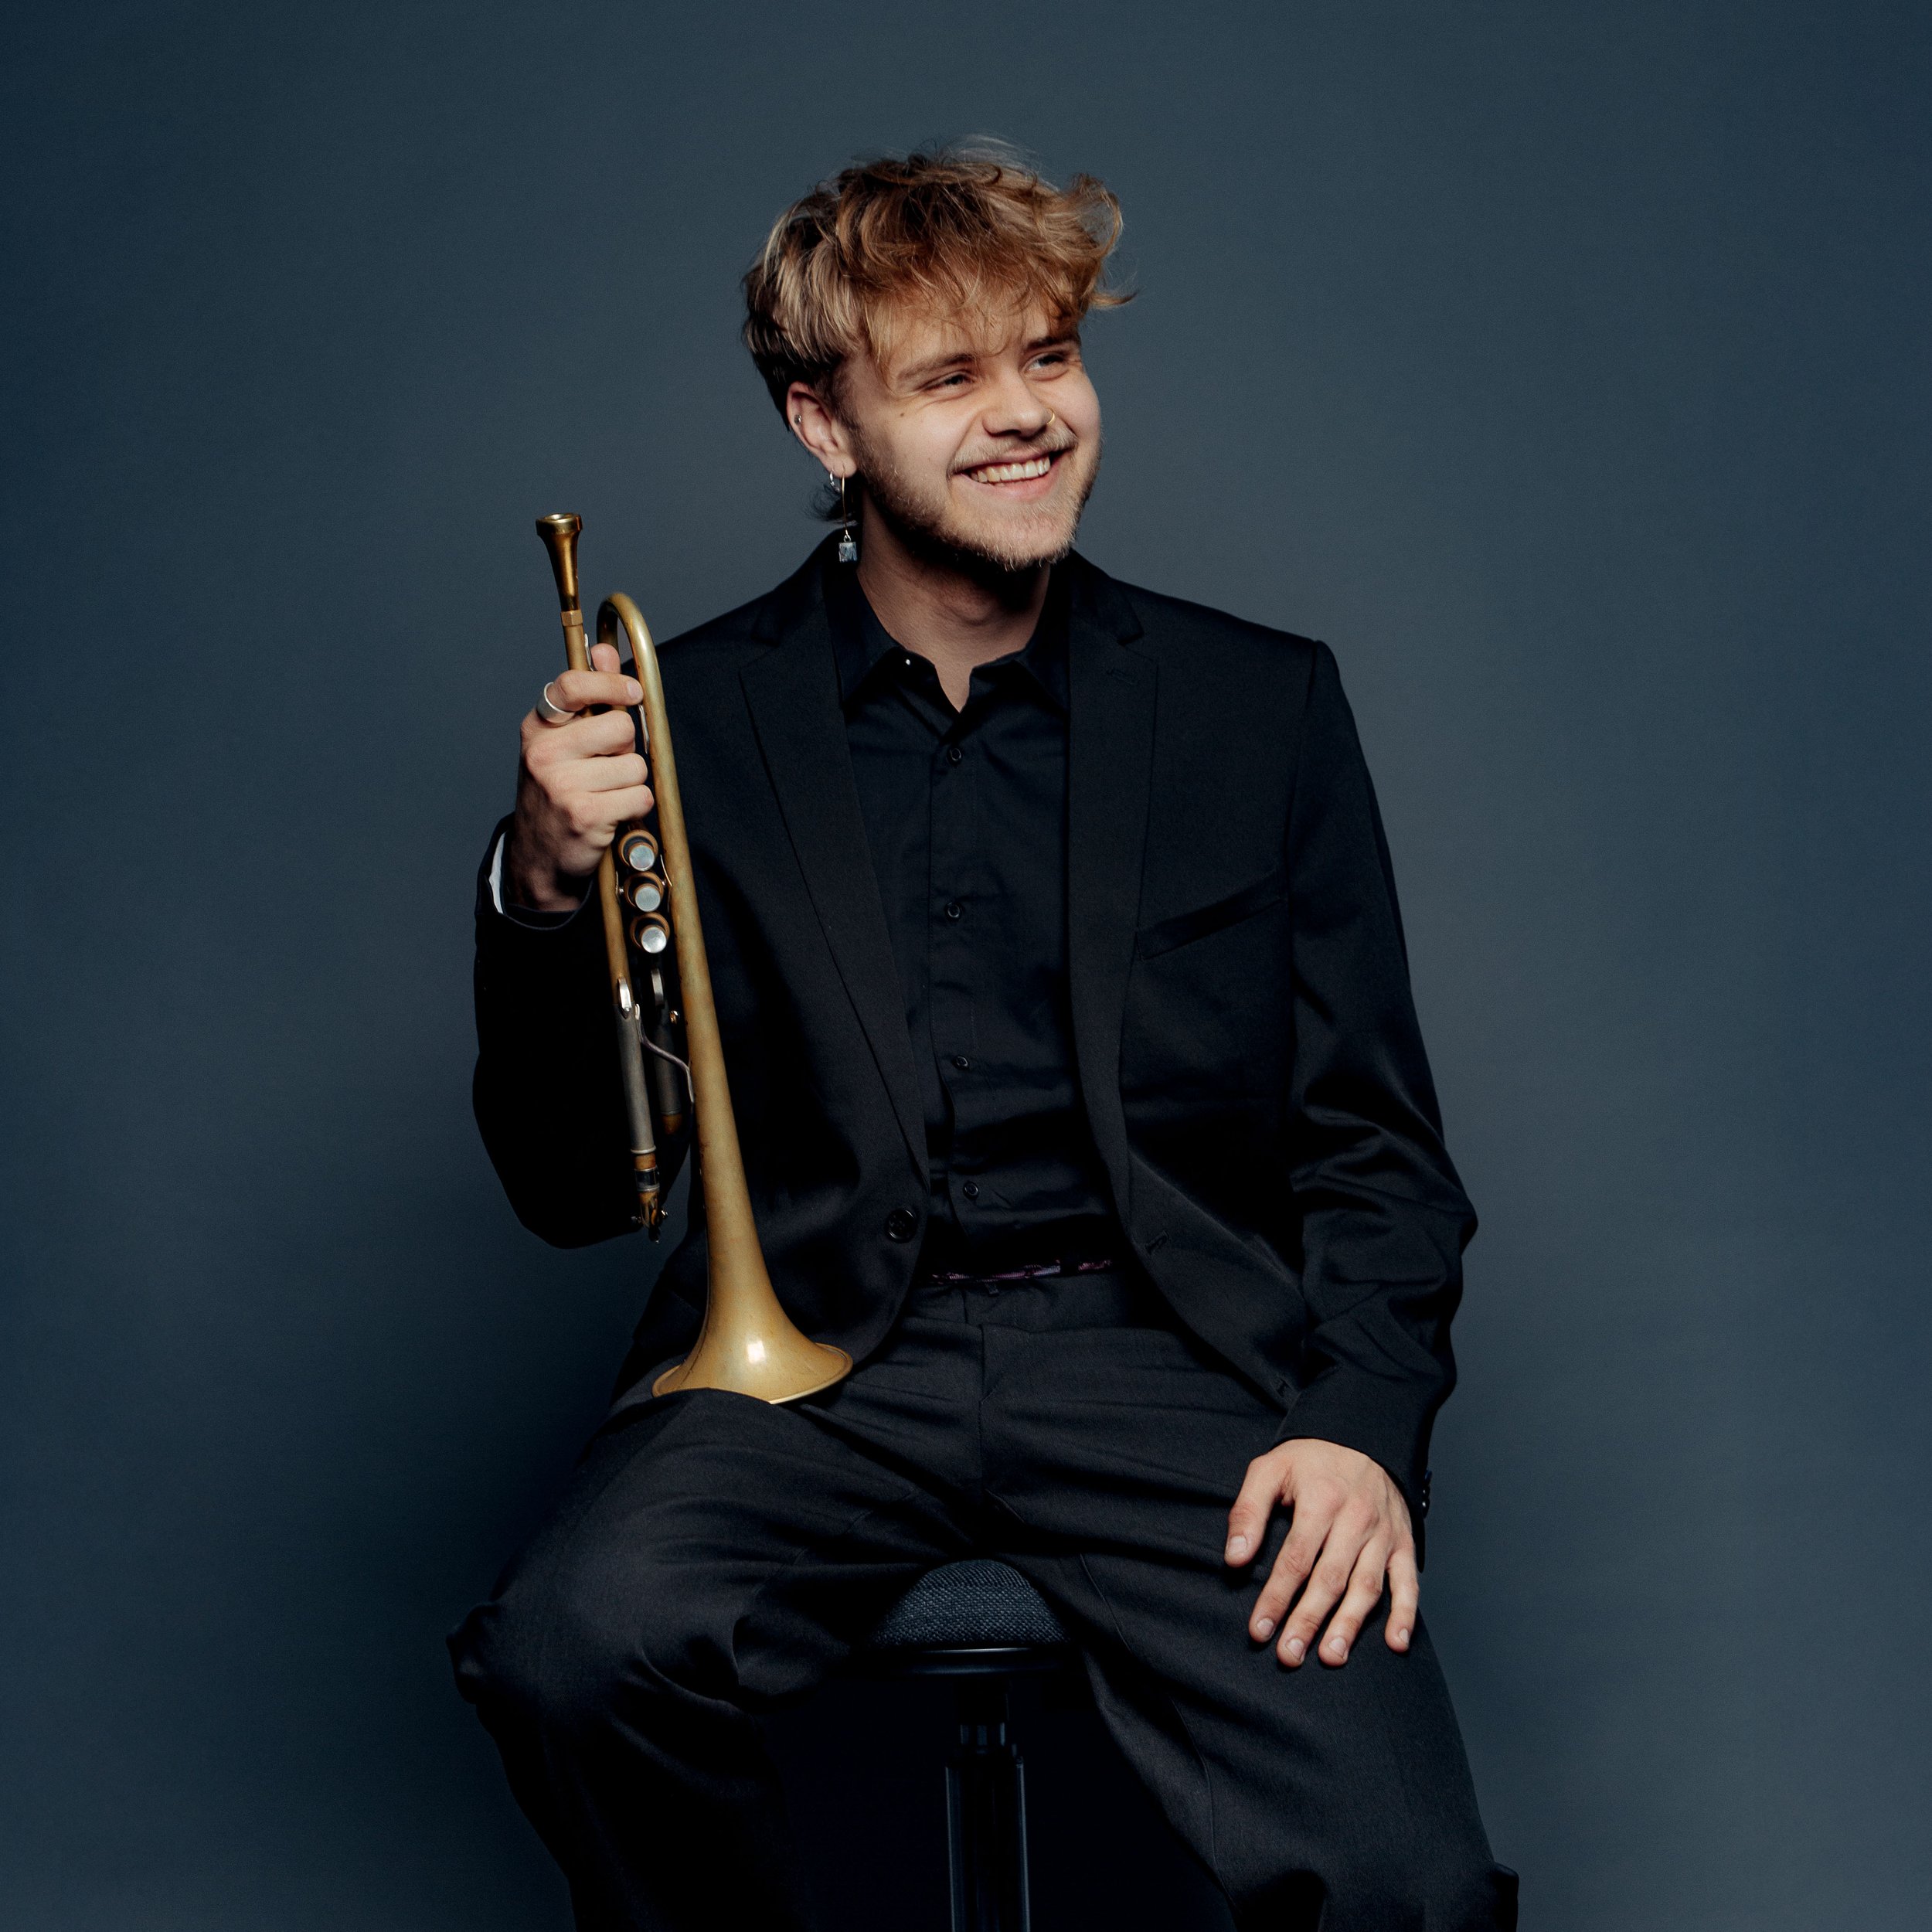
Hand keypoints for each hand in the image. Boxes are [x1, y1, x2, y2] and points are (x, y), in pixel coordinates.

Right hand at [504, 641, 653, 911]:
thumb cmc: (559, 791)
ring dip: (631, 782)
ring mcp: (561, 785)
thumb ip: (587, 697)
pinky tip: (613, 813)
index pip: (573, 685)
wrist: (540, 855)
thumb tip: (603, 651)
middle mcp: (543, 753)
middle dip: (626, 747)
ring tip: (606, 793)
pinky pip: (640, 795)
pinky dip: (636, 806)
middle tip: (608, 765)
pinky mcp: (584, 815)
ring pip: (635, 765)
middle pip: (620, 727)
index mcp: (537, 727)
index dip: (611, 684)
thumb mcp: (562, 742)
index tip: (632, 693)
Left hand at [1224, 1437, 1417, 1667]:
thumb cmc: (1309, 1461)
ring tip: (1331, 1656)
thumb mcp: (1269, 1469)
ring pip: (1367, 1586)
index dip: (1275, 1597)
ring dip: (1349, 1625)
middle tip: (1289, 1654)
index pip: (1295, 1559)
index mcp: (1321, 1500)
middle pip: (1329, 1579)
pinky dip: (1405, 1613)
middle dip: (1307, 1620)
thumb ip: (1248, 1511)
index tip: (1258, 1629)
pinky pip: (1408, 1582)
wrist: (1362, 1437)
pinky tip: (1396, 1642)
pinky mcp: (1403, 1543)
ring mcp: (1383, 1534)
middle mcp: (1356, 1519)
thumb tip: (1234, 1557)